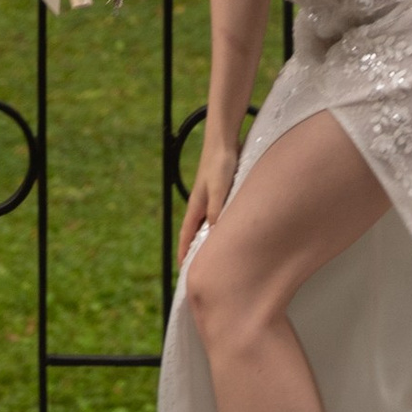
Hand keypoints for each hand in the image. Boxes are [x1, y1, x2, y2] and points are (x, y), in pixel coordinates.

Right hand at [178, 137, 237, 265]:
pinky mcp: (221, 193)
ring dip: (207, 240)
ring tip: (214, 256)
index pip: (187, 235)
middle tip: (199, 269)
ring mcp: (210, 198)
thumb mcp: (219, 189)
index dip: (184, 252)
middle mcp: (201, 204)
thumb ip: (216, 210)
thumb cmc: (220, 164)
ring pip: (207, 225)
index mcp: (196, 206)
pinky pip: (217, 217)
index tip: (183, 270)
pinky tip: (228, 231)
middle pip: (195, 232)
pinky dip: (218, 228)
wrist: (224, 141)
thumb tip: (213, 235)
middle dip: (195, 250)